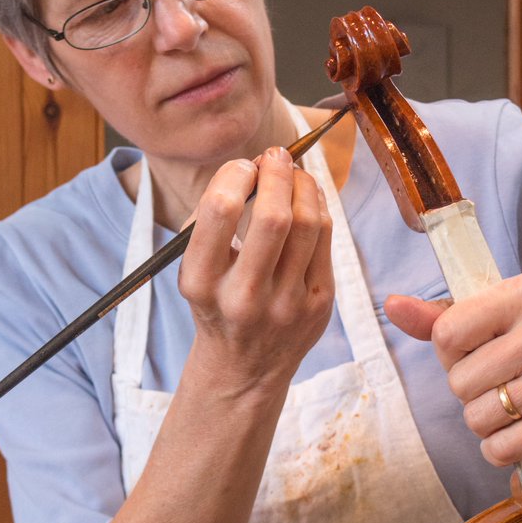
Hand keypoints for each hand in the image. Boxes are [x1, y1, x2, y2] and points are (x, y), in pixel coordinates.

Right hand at [178, 146, 333, 393]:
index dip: (235, 174)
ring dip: (302, 184)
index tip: (242, 167)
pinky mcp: (318, 304)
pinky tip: (307, 198)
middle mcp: (244, 297)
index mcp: (201, 283)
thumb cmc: (216, 302)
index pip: (221, 210)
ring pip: (308, 223)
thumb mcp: (195, 268)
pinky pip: (326, 239)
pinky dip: (318, 207)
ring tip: (292, 172)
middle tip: (274, 156)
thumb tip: (255, 167)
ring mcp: (287, 304)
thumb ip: (214, 219)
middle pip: (273, 216)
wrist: (244, 366)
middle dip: (276, 172)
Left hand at [386, 273, 521, 465]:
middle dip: (470, 391)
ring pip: (477, 418)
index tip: (476, 353)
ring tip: (515, 405)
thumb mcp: (502, 316)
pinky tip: (521, 431)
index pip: (447, 333)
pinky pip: (501, 449)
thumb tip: (393, 306)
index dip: (452, 354)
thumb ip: (443, 315)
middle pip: (459, 382)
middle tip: (502, 382)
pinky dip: (501, 449)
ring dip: (487, 422)